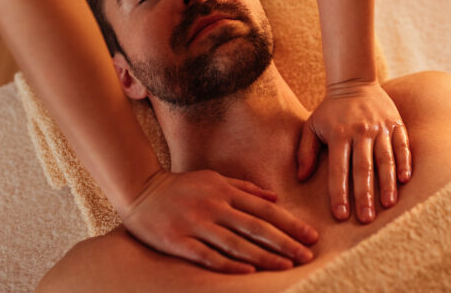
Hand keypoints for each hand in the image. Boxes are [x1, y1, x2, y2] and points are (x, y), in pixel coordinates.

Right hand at [120, 169, 318, 272]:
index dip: (290, 223)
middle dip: (285, 242)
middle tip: (307, 255)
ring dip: (264, 256)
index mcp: (225, 191)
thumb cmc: (181, 186)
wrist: (140, 190)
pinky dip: (228, 264)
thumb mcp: (215, 178)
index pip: (265, 210)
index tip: (310, 235)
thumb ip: (245, 188)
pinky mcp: (179, 241)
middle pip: (256, 228)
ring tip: (286, 266)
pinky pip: (208, 256)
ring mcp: (197, 224)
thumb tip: (275, 198)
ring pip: (236, 244)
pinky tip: (248, 272)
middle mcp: (215, 207)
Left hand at [297, 79, 411, 222]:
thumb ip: (305, 151)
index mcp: (339, 135)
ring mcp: (380, 127)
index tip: (341, 215)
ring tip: (388, 204)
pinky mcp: (395, 123)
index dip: (339, 193)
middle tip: (366, 218)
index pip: (338, 169)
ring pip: (385, 159)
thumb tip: (301, 178)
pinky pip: (402, 145)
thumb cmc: (330, 110)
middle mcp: (360, 132)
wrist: (354, 82)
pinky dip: (405, 162)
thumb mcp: (311, 126)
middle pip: (363, 168)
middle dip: (365, 195)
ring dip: (387, 183)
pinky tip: (405, 180)